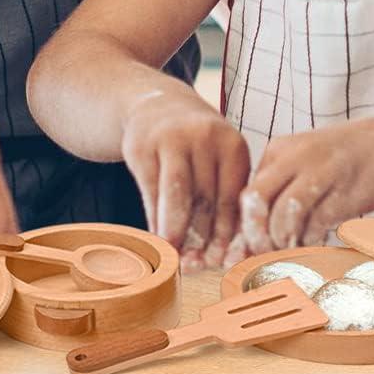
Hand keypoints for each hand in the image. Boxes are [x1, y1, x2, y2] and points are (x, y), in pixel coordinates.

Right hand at [119, 83, 251, 271]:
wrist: (156, 105)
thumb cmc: (195, 145)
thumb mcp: (217, 159)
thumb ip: (223, 197)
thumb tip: (224, 255)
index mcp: (232, 145)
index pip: (232, 198)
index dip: (227, 234)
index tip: (221, 262)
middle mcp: (204, 137)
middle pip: (205, 199)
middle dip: (202, 239)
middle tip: (198, 267)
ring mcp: (171, 138)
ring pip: (177, 194)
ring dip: (177, 232)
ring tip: (176, 258)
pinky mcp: (142, 146)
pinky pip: (150, 190)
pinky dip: (155, 218)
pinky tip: (157, 238)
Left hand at [236, 117, 373, 252]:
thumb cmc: (347, 159)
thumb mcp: (306, 163)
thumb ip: (281, 189)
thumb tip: (255, 235)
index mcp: (278, 150)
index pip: (245, 192)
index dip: (242, 227)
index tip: (241, 252)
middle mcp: (294, 158)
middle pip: (255, 202)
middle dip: (254, 236)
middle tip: (262, 255)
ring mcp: (319, 173)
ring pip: (282, 216)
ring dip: (281, 241)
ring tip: (291, 249)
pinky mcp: (343, 193)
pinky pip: (315, 225)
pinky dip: (310, 240)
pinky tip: (316, 241)